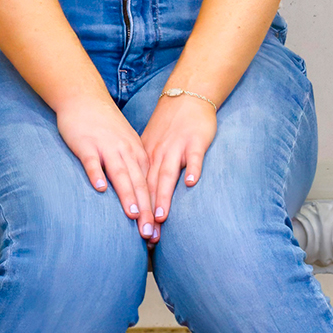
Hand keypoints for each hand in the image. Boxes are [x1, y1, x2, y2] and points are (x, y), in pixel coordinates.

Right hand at [55, 94, 158, 240]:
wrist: (84, 98)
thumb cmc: (105, 126)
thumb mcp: (126, 144)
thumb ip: (133, 167)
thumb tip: (140, 196)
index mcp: (137, 153)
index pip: (149, 186)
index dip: (154, 210)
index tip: (157, 234)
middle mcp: (125, 151)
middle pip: (139, 183)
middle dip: (145, 210)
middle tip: (149, 234)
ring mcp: (106, 147)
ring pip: (120, 173)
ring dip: (127, 194)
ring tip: (132, 215)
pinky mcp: (86, 144)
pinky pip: (92, 161)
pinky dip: (97, 174)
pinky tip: (100, 189)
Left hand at [141, 92, 217, 227]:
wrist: (186, 96)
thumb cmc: (170, 126)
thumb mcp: (152, 145)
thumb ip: (147, 169)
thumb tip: (140, 196)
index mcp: (147, 157)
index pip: (139, 187)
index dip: (137, 211)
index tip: (136, 235)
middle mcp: (159, 154)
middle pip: (151, 186)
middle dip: (148, 212)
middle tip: (146, 236)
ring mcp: (177, 147)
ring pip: (168, 174)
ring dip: (163, 195)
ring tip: (161, 216)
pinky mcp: (196, 141)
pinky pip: (194, 156)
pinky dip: (193, 168)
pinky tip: (192, 183)